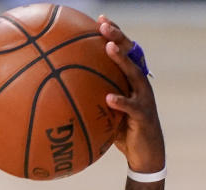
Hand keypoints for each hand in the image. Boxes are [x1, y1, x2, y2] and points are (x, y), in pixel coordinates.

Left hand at [98, 16, 164, 172]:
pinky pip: (131, 107)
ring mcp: (144, 98)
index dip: (114, 34)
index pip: (124, 51)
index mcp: (130, 80)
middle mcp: (140, 84)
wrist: (145, 153)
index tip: (100, 19)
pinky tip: (109, 98)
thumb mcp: (105, 112)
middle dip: (118, 37)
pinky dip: (121, 102)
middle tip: (103, 25)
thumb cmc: (122, 131)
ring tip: (109, 47)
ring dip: (122, 60)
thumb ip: (91, 100)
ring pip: (134, 73)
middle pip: (131, 54)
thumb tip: (61, 95)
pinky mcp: (144, 115)